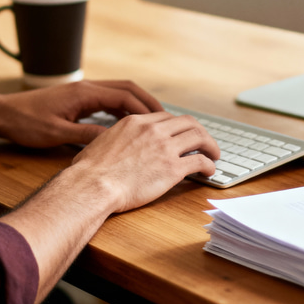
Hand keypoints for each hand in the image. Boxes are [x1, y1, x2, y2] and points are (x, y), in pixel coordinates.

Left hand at [0, 79, 163, 147]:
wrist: (3, 114)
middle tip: (166, 118)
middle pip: (127, 88)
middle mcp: (87, 87)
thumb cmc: (26, 123)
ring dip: (136, 104)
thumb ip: (86, 136)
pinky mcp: (78, 99)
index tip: (163, 121)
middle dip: (148, 102)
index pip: (124, 95)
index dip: (145, 108)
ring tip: (154, 122)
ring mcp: (83, 91)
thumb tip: (114, 141)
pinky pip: (107, 99)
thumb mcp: (57, 134)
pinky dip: (122, 108)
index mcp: (84, 92)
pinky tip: (129, 123)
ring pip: (118, 92)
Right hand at [69, 110, 220, 212]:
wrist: (93, 186)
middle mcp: (153, 130)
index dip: (179, 127)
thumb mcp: (100, 142)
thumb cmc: (89, 171)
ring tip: (214, 155)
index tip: (183, 135)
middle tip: (205, 142)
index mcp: (136, 122)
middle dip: (200, 132)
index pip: (167, 117)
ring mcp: (164, 148)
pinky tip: (209, 171)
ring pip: (199, 137)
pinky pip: (199, 161)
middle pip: (188, 123)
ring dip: (210, 145)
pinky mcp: (172, 169)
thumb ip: (112, 139)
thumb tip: (105, 144)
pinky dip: (208, 165)